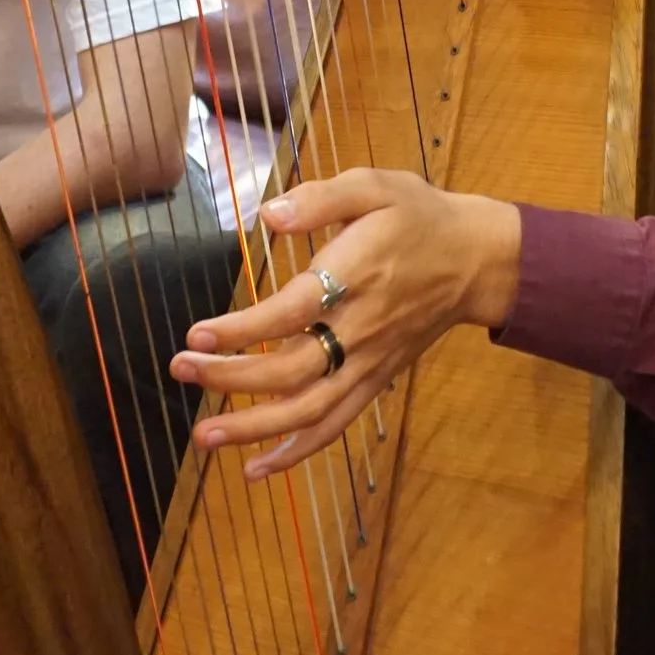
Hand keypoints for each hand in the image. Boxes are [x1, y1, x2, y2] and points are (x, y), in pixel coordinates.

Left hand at [168, 169, 521, 478]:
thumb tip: (270, 216)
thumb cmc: (417, 217)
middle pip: (292, 369)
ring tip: (204, 436)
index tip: (196, 335)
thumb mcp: (376, 186)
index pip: (292, 312)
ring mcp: (368, 361)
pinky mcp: (375, 380)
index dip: (243, 330)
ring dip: (255, 427)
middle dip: (231, 377)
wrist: (475, 260)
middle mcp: (360, 329)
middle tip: (179, 370)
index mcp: (357, 276)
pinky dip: (298, 451)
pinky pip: (335, 423)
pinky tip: (257, 467)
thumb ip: (321, 198)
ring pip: (310, 409)